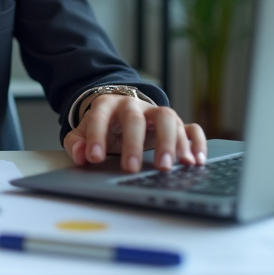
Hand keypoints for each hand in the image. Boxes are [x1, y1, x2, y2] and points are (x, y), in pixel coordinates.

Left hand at [62, 94, 206, 173]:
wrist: (122, 110)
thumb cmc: (103, 126)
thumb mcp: (84, 132)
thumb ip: (77, 143)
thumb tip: (80, 155)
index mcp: (109, 105)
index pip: (101, 116)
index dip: (97, 136)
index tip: (94, 158)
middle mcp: (135, 106)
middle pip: (136, 118)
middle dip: (134, 144)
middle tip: (130, 169)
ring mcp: (157, 113)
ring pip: (168, 118)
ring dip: (169, 142)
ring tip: (167, 167)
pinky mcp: (176, 123)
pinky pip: (191, 128)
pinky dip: (196, 143)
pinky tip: (195, 161)